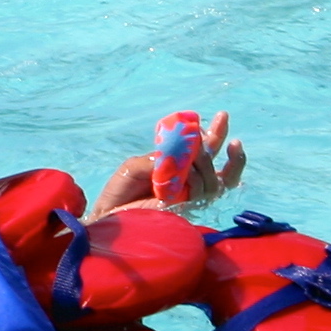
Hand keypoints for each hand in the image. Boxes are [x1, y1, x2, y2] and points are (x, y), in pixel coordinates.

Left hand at [94, 110, 245, 211]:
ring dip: (206, 161)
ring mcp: (189, 197)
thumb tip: (183, 152)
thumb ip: (160, 157)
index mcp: (180, 169)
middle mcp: (189, 184)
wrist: (109, 214)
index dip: (218, 135)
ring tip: (193, 152)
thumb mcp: (138, 165)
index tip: (222, 116)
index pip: (207, 153)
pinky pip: (200, 193)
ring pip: (214, 181)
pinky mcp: (184, 209)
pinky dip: (196, 179)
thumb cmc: (121, 190)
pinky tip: (188, 172)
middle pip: (218, 165)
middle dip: (220, 139)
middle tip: (217, 122)